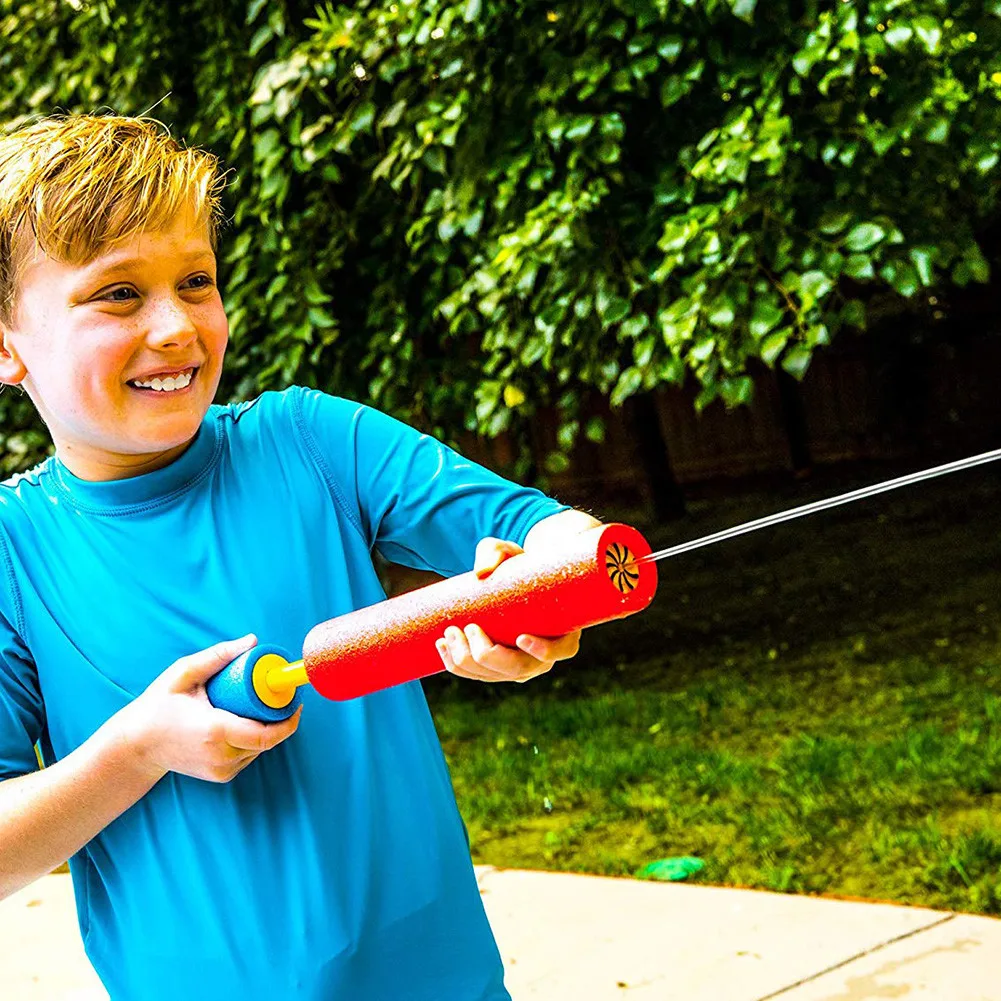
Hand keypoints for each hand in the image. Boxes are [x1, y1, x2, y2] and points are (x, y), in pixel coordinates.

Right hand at [116, 635, 302, 783]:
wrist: (135, 747)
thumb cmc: (157, 707)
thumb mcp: (183, 674)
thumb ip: (217, 656)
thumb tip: (251, 641)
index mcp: (216, 731)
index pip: (267, 734)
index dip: (289, 720)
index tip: (297, 702)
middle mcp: (222, 756)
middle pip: (269, 740)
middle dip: (280, 720)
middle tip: (280, 697)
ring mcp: (221, 770)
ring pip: (260, 749)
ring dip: (266, 729)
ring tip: (258, 707)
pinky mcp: (220, 776)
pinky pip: (248, 756)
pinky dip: (252, 740)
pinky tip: (243, 723)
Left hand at [435, 537, 581, 683]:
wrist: (511, 581)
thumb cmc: (519, 566)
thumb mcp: (511, 552)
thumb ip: (497, 552)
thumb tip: (481, 573)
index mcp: (562, 630)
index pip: (561, 650)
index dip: (542, 650)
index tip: (521, 637)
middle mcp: (543, 656)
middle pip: (518, 669)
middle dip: (488, 655)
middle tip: (469, 627)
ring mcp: (519, 666)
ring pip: (493, 675)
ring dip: (466, 661)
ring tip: (448, 633)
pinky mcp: (497, 667)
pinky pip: (477, 674)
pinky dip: (457, 665)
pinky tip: (442, 647)